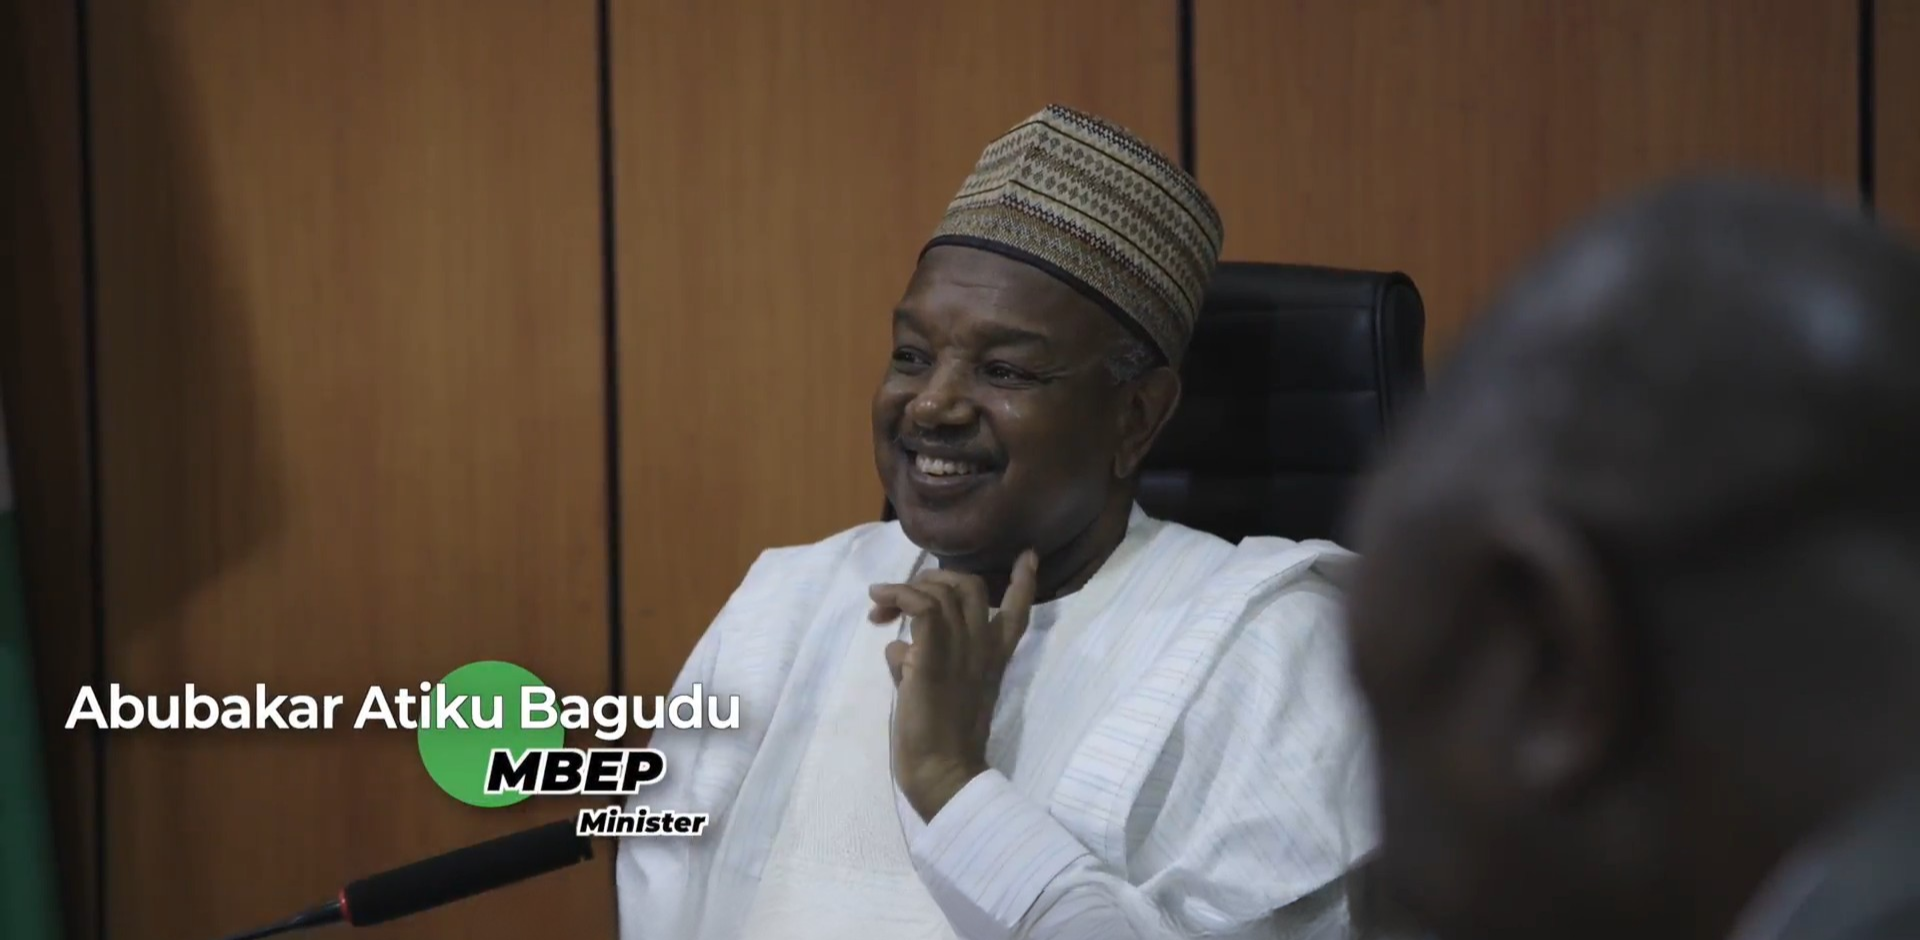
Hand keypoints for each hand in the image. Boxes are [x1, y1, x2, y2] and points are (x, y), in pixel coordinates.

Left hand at [868, 550, 1038, 820]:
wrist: (943, 772)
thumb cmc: (939, 741)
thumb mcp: (939, 692)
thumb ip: (926, 663)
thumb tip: (897, 650)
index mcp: (992, 660)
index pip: (1018, 612)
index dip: (1022, 582)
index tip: (1028, 555)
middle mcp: (982, 649)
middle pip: (971, 586)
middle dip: (935, 578)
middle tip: (902, 597)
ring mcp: (961, 651)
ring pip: (942, 591)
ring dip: (904, 590)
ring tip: (878, 606)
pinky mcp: (934, 657)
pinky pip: (922, 606)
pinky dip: (899, 595)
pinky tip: (880, 600)